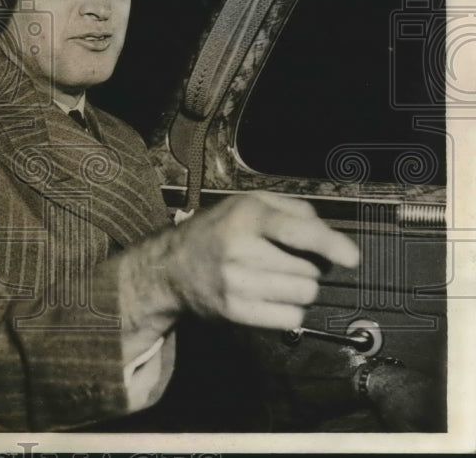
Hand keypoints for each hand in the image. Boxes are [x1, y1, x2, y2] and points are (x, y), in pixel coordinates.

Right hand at [160, 192, 359, 329]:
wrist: (171, 265)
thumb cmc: (219, 230)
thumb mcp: (250, 203)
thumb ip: (294, 210)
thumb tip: (329, 237)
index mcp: (246, 216)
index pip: (297, 231)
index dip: (330, 244)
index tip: (351, 257)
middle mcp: (239, 248)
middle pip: (309, 270)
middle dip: (310, 267)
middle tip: (288, 261)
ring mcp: (236, 283)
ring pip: (304, 295)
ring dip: (302, 289)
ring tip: (279, 278)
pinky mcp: (235, 311)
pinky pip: (290, 318)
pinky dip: (291, 311)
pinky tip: (273, 298)